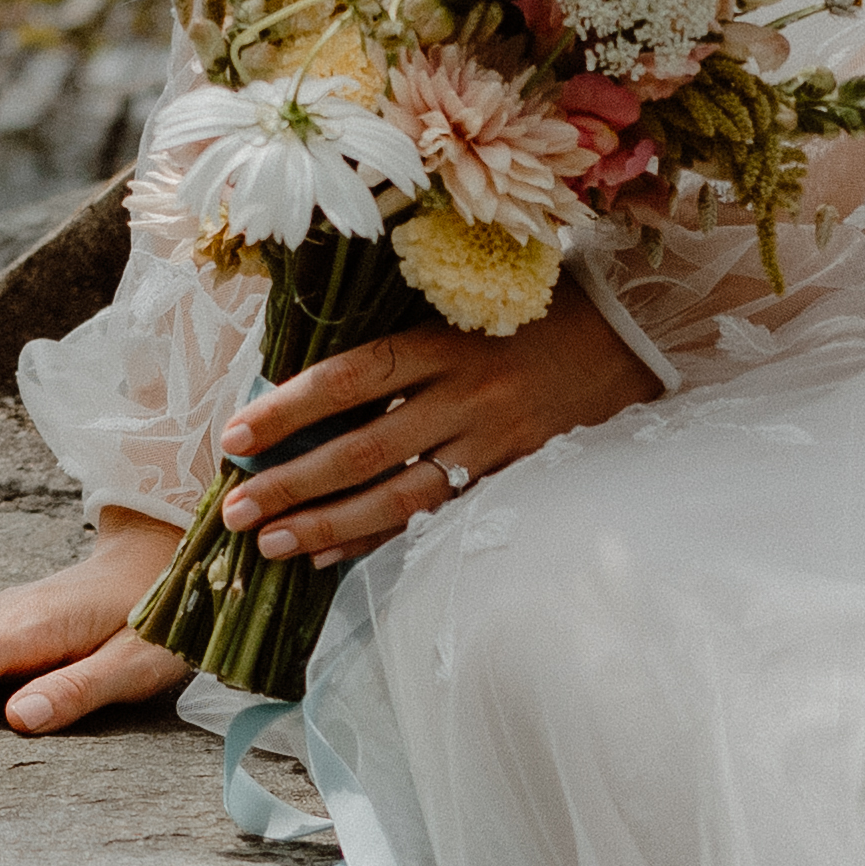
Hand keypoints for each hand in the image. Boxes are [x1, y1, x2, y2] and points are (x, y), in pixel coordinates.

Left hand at [211, 304, 665, 565]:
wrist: (632, 337)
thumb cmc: (533, 313)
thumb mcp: (464, 308)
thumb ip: (399, 344)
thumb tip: (305, 386)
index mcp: (445, 342)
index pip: (350, 378)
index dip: (287, 409)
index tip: (232, 434)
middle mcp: (466, 395)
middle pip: (363, 448)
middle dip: (292, 482)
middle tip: (234, 510)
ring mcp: (493, 443)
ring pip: (398, 496)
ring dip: (329, 525)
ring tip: (271, 545)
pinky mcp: (515, 477)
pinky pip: (437, 516)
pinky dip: (382, 540)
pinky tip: (332, 557)